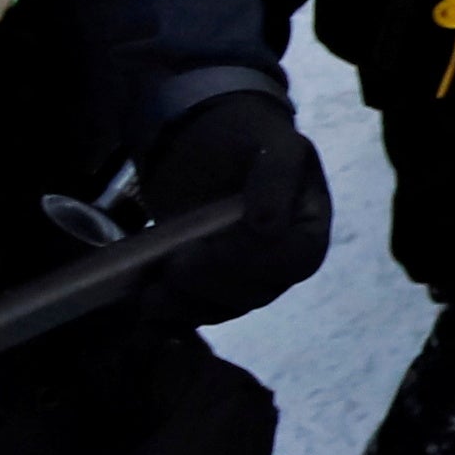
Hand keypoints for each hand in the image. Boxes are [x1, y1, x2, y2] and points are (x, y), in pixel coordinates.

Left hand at [134, 87, 329, 322]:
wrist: (207, 144)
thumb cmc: (246, 138)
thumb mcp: (272, 142)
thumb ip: (277, 176)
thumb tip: (268, 226)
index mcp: (309, 226)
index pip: (296, 259)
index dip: (255, 262)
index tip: (209, 248)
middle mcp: (282, 261)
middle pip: (257, 291)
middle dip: (210, 283)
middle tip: (172, 265)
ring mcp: (244, 278)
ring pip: (223, 308)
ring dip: (185, 305)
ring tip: (151, 293)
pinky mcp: (207, 288)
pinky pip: (195, 313)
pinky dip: (169, 315)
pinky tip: (146, 306)